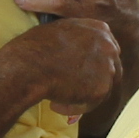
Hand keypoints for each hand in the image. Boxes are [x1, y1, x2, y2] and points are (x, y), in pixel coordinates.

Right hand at [5, 15, 123, 115]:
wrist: (29, 65)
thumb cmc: (35, 47)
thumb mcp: (60, 30)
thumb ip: (77, 38)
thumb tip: (77, 50)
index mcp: (100, 29)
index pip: (106, 50)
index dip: (93, 64)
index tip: (78, 72)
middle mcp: (109, 46)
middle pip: (108, 70)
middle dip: (91, 81)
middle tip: (71, 88)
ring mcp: (108, 68)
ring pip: (100, 89)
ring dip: (81, 96)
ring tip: (58, 98)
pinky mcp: (101, 89)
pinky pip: (90, 104)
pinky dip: (74, 107)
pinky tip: (56, 104)